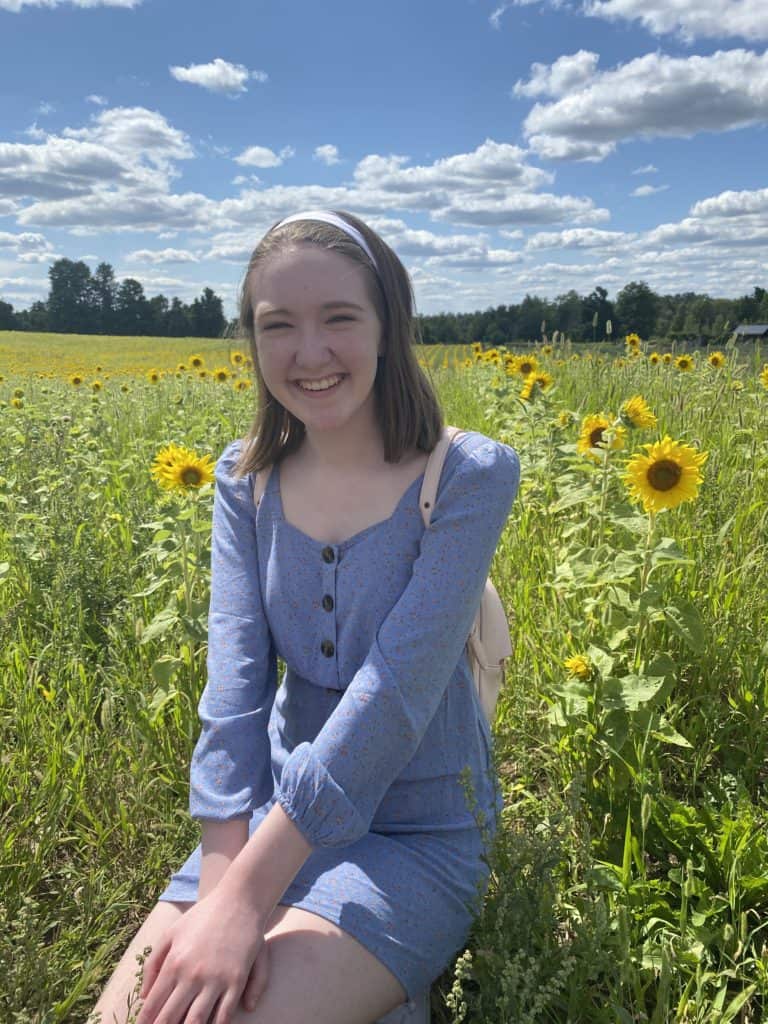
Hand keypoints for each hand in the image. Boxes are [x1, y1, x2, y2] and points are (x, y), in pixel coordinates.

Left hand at [135, 888, 268, 1023]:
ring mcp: (216, 979)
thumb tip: (145, 995)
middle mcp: (193, 975)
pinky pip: (225, 1014)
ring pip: (197, 1021)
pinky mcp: (237, 980)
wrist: (239, 899)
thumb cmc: (203, 916)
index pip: (153, 1005)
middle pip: (171, 1017)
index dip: (146, 1023)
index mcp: (174, 963)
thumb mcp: (171, 933)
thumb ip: (153, 963)